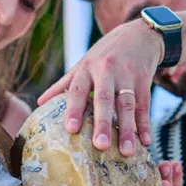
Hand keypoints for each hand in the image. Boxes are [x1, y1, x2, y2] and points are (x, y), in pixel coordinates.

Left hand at [38, 20, 159, 155]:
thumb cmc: (105, 53)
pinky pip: (144, 105)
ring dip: (128, 129)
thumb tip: (39, 102)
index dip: (74, 110)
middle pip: (104, 99)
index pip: (78, 90)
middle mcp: (107, 71)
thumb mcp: (84, 63)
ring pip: (127, 105)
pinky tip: (146, 141)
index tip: (71, 130)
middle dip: (103, 123)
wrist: (139, 34)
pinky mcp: (144, 80)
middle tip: (100, 146)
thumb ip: (64, 84)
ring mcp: (127, 75)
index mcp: (87, 68)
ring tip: (128, 152)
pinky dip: (145, 124)